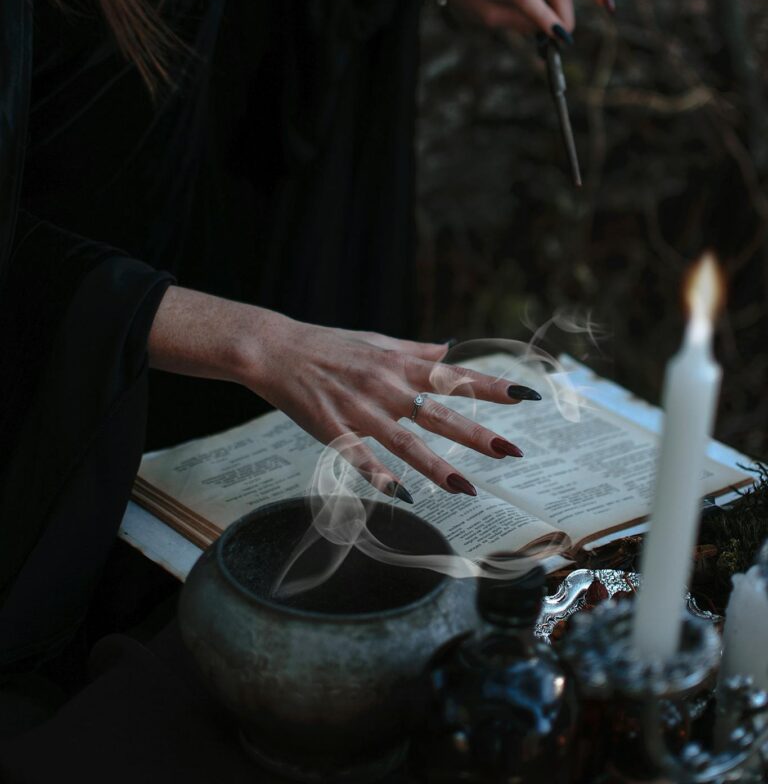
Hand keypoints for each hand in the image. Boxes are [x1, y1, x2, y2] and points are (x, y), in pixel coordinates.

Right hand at [235, 312, 538, 499]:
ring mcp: (360, 411)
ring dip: (438, 468)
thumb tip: (450, 349)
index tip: (525, 396)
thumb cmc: (330, 345)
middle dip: (478, 434)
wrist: (277, 349)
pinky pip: (361, 458)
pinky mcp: (334, 430)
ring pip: (406, 443)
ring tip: (468, 489)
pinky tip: (401, 496)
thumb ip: (416, 351)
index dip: (491, 387)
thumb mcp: (377, 341)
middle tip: (513, 452)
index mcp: (400, 365)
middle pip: (440, 414)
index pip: (455, 377)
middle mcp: (387, 387)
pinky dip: (381, 477)